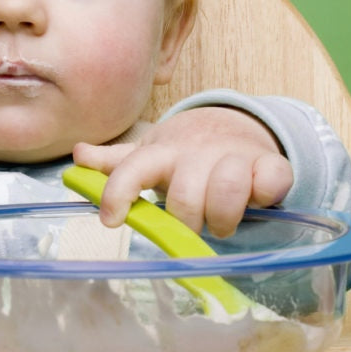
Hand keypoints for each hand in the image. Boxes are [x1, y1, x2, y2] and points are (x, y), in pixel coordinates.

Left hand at [72, 106, 292, 237]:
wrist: (232, 128)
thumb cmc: (184, 154)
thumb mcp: (150, 155)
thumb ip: (117, 164)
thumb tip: (78, 155)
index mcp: (160, 154)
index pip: (132, 169)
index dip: (118, 194)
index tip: (110, 221)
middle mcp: (195, 154)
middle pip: (185, 199)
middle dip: (188, 222)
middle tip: (193, 224)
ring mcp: (234, 155)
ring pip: (228, 190)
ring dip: (225, 216)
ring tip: (222, 219)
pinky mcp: (269, 164)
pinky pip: (271, 181)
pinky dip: (266, 193)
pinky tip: (259, 196)